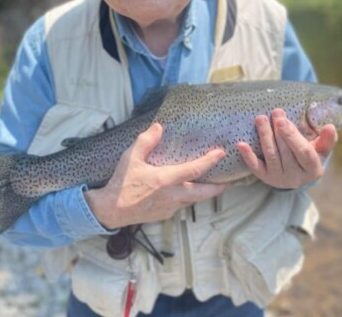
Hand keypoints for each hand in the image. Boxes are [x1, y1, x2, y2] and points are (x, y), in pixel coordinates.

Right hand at [85, 123, 225, 228]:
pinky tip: (186, 192)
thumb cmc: (122, 183)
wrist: (111, 210)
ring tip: (211, 184)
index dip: (210, 161)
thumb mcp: (131, 157)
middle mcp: (173, 195)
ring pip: (194, 201)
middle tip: (229, 181)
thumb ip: (145, 141)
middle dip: (219, 187)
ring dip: (204, 193)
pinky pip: (182, 205)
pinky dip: (189, 198)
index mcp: (166, 180)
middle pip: (204, 193)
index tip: (221, 153)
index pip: (195, 170)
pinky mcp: (165, 214)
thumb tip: (158, 127)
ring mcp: (170, 207)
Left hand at [237, 109, 337, 188]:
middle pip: (285, 152)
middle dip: (278, 131)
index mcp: (313, 169)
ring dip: (264, 136)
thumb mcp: (321, 149)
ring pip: (271, 155)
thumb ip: (327, 139)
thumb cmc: (310, 155)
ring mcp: (279, 178)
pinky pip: (255, 167)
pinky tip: (241, 144)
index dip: (292, 136)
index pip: (303, 152)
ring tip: (260, 119)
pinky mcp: (265, 178)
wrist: (297, 174)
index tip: (283, 120)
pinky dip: (248, 156)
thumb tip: (330, 127)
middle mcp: (296, 177)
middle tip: (274, 113)